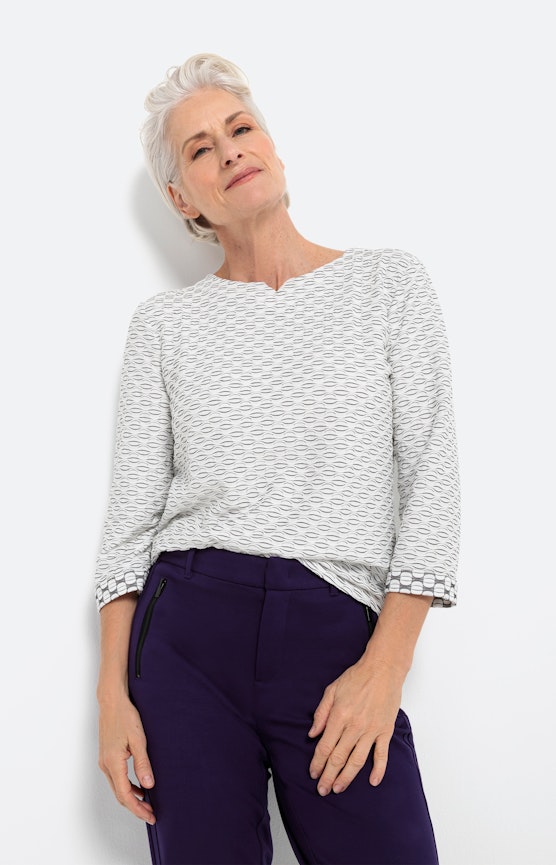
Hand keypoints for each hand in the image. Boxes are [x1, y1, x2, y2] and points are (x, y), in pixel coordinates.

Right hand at [98, 693, 155, 823]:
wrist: (112, 702)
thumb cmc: (125, 716)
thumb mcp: (138, 739)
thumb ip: (143, 763)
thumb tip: (148, 785)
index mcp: (113, 762)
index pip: (125, 795)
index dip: (138, 808)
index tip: (150, 815)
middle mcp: (105, 765)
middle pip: (120, 795)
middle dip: (135, 807)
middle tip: (151, 814)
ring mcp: (104, 761)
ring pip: (117, 788)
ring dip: (131, 798)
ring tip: (146, 804)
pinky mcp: (106, 757)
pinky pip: (116, 778)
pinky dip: (127, 787)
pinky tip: (138, 787)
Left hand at [307, 655, 403, 794]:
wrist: (383, 669)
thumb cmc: (357, 677)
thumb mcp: (332, 690)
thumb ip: (321, 713)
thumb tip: (312, 734)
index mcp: (339, 716)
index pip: (325, 746)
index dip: (317, 762)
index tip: (313, 773)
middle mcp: (355, 726)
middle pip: (339, 757)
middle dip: (328, 776)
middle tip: (322, 789)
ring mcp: (371, 730)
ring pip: (357, 760)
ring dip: (347, 777)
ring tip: (338, 788)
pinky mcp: (385, 730)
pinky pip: (382, 754)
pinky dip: (378, 769)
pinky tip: (373, 781)